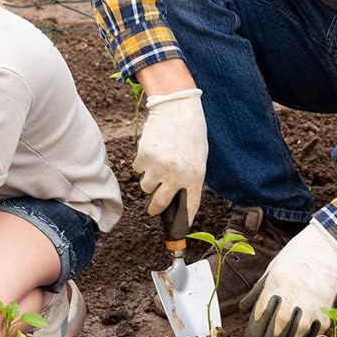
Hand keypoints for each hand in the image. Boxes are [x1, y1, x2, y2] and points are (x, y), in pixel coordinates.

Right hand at [132, 87, 206, 230]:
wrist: (177, 106)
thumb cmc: (191, 131)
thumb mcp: (199, 157)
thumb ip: (190, 177)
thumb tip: (177, 196)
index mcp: (195, 176)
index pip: (189, 207)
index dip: (183, 221)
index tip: (177, 230)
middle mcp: (176, 175)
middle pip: (159, 204)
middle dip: (154, 208)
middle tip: (152, 209)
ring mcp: (158, 166)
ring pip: (145, 186)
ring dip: (149, 179)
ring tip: (157, 163)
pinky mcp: (144, 156)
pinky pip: (137, 169)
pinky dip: (141, 163)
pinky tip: (151, 149)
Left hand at [239, 222, 336, 336]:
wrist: (321, 250)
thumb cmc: (292, 260)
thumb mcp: (271, 271)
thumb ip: (258, 291)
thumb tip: (244, 311)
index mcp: (276, 284)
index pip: (261, 315)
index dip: (253, 333)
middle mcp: (293, 296)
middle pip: (277, 329)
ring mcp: (311, 305)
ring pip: (296, 335)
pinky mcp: (326, 311)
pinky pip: (314, 334)